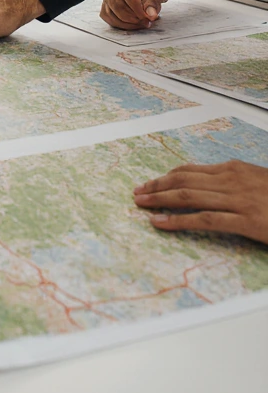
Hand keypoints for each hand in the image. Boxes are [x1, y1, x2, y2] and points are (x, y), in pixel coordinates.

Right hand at [100, 0, 180, 30]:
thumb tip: (151, 14)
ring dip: (128, 23)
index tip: (149, 18)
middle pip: (119, 6)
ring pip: (112, 13)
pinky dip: (120, 24)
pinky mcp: (107, 3)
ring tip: (142, 22)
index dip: (138, 10)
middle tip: (148, 21)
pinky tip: (132, 23)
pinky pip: (108, 17)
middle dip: (134, 18)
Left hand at [134, 160, 267, 243]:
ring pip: (188, 195)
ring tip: (140, 204)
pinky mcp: (245, 220)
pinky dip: (178, 221)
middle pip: (183, 180)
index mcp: (235, 169)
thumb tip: (213, 187)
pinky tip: (160, 223)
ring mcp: (238, 199)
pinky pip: (204, 218)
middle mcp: (232, 179)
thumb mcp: (259, 183)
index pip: (191, 170)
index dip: (166, 176)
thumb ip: (236, 183)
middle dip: (156, 186)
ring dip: (159, 200)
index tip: (150, 182)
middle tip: (137, 192)